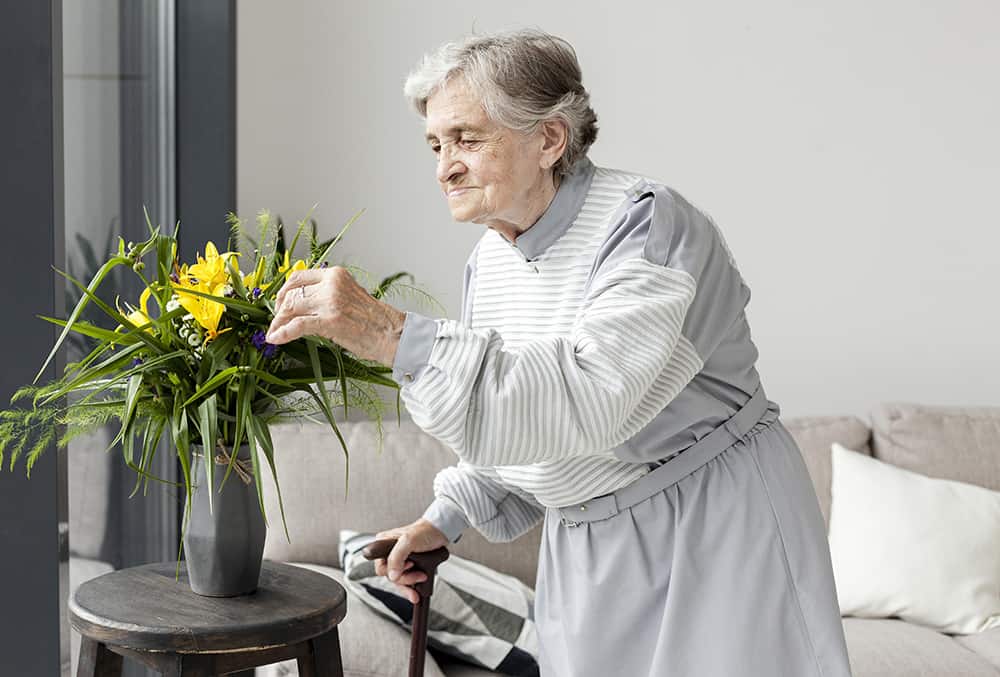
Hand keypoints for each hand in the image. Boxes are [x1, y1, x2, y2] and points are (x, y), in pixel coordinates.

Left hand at [264, 266, 405, 364]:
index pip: (299, 277)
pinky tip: (276, 338)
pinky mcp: (329, 321)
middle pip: (292, 293)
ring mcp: (330, 301)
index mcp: (336, 275)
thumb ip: (328, 295)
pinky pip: (296, 325)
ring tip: (275, 332)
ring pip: (290, 308)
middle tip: (277, 321)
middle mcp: (332, 284)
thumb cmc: (376, 322)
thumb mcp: (350, 297)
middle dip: (280, 309)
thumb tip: (303, 305)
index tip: (281, 304)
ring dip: (278, 322)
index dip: (285, 292)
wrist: (393, 335)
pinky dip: (282, 332)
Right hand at [372, 518, 449, 604]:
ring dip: (410, 584)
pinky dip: (412, 587)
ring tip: (422, 577)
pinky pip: (406, 583)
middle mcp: (390, 554)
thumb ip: (397, 557)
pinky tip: (418, 590)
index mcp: (384, 544)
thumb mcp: (408, 541)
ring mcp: (399, 561)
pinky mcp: (408, 567)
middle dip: (406, 578)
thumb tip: (392, 575)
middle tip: (419, 574)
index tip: (409, 565)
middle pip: (391, 577)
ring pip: (399, 581)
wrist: (441, 532)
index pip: (381, 567)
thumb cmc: (425, 531)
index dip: (394, 571)